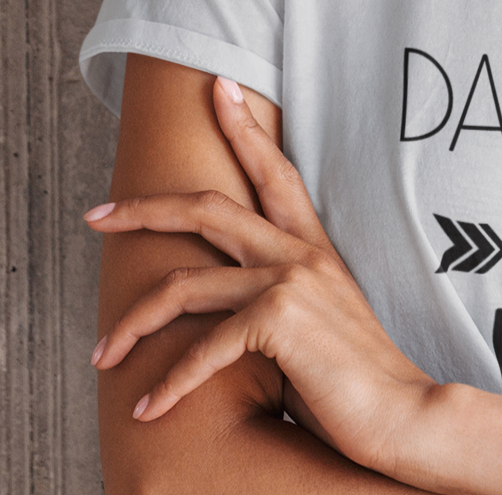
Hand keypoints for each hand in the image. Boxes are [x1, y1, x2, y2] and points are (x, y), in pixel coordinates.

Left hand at [85, 76, 433, 470]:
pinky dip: (170, 384)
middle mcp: (300, 253)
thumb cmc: (358, 380)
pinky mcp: (279, 320)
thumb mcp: (318, 323)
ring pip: (185, 284)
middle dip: (143, 210)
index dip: (244, 127)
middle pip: (207, 208)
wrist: (404, 413)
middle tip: (96, 216)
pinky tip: (150, 409)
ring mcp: (290, 280)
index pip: (275, 172)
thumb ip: (278, 303)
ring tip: (103, 354)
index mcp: (313, 248)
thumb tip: (226, 315)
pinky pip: (203, 348)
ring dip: (133, 322)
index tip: (217, 88)